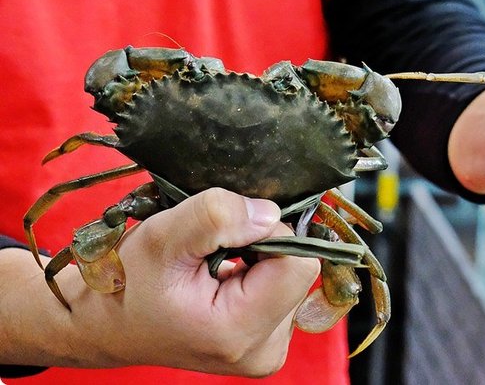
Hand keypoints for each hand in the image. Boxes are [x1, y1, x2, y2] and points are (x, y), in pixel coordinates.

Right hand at [0, 188, 319, 376]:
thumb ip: (216, 217)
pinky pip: (282, 290)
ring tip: (213, 269)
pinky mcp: (266, 341)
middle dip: (261, 249)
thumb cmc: (127, 282)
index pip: (299, 263)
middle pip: (298, 270)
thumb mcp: (161, 237)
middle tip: (213, 255)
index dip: (266, 235)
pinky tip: (222, 280)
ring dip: (257, 261)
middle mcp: (265, 350)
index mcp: (241, 331)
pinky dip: (256, 275)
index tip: (225, 237)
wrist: (106, 324)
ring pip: (290, 277)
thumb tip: (269, 213)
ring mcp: (268, 349)